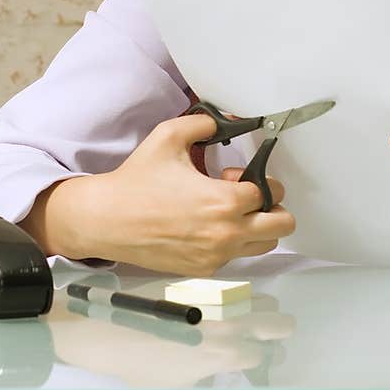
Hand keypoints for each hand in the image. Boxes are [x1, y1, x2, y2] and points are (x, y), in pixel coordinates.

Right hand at [62, 112, 295, 273]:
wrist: (106, 219)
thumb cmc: (137, 180)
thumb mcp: (169, 137)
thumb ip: (204, 123)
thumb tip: (227, 119)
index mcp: (225, 201)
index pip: (271, 191)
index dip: (257, 179)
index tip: (234, 175)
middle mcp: (227, 233)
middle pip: (282, 225)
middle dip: (272, 206)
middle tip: (245, 198)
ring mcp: (216, 256)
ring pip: (264, 245)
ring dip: (256, 227)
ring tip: (226, 213)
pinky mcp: (203, 269)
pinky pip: (236, 257)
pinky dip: (231, 242)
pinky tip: (204, 227)